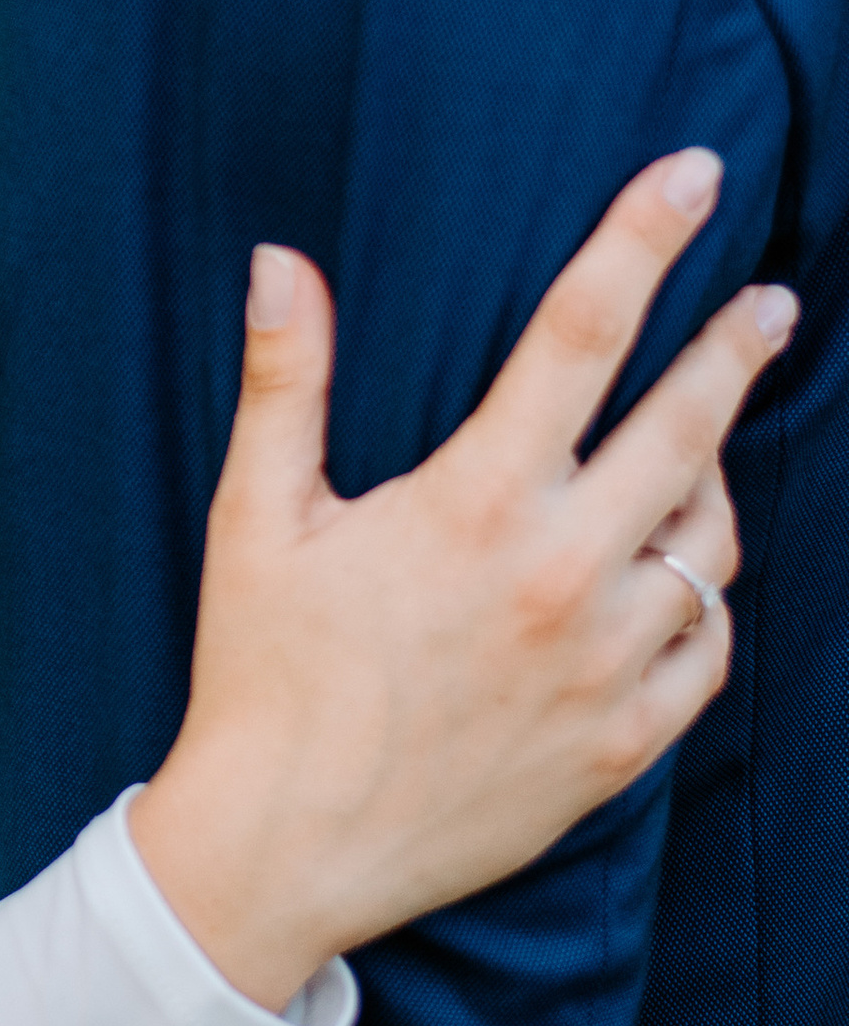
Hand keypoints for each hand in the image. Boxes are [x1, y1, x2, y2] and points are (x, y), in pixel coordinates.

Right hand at [132, 148, 790, 1009]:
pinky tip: (681, 577)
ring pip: (710, 543)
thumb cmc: (261, 675)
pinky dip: (704, 601)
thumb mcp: (254, 519)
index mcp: (472, 505)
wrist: (283, 851)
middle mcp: (558, 577)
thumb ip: (285, 382)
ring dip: (714, 482)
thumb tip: (284, 258)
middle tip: (770, 304)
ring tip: (698, 452)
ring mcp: (603, 667)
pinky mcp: (621, 745)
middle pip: (686, 428)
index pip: (580, 335)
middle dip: (737, 348)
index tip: (696, 174)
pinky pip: (708, 650)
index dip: (643, 239)